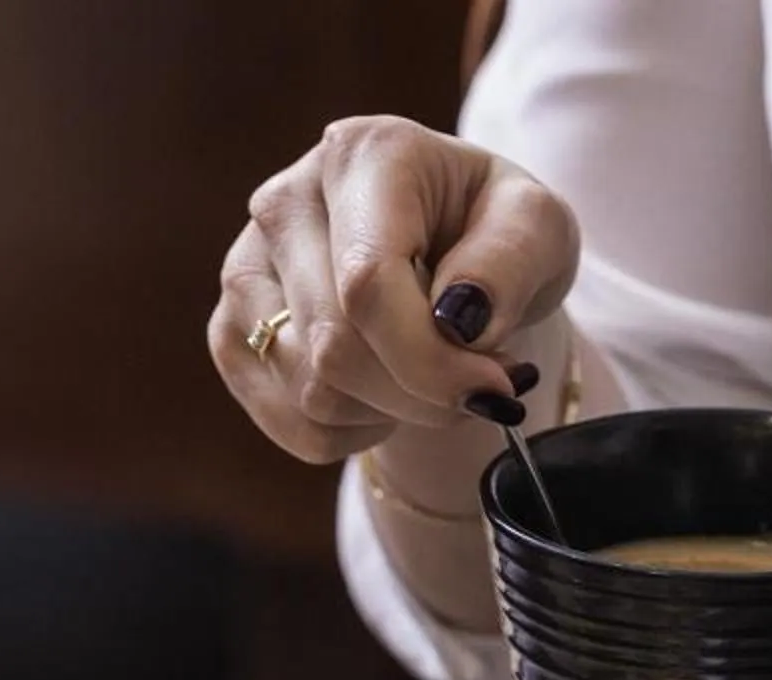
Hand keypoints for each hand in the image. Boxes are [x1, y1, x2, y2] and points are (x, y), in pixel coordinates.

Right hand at [207, 117, 579, 465]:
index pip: (367, 282)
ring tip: (426, 375)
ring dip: (389, 411)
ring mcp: (246, 269)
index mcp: (363, 155)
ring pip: (310, 391)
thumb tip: (460, 318)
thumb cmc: (496, 235)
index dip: (428, 358)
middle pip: (334, 347)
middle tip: (477, 390)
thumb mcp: (540, 227)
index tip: (493, 390)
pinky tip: (381, 394)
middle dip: (420, 393)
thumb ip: (511, 262)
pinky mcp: (230, 330)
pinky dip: (350, 432)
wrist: (452, 250)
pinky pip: (288, 420)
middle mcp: (286, 202)